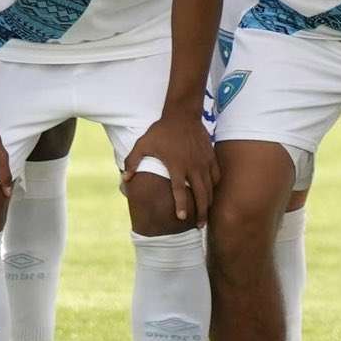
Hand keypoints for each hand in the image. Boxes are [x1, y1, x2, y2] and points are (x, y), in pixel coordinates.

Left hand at [123, 109, 219, 224]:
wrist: (183, 114)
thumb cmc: (161, 131)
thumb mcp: (143, 144)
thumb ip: (132, 162)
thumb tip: (124, 179)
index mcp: (176, 166)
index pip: (180, 191)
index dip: (181, 206)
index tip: (182, 218)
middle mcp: (192, 167)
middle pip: (201, 194)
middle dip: (201, 212)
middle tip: (199, 226)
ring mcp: (204, 162)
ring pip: (210, 188)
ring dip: (209, 203)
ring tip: (206, 215)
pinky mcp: (211, 157)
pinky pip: (216, 176)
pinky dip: (215, 187)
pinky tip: (212, 193)